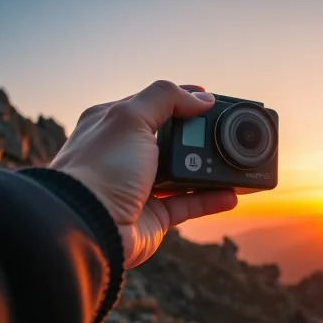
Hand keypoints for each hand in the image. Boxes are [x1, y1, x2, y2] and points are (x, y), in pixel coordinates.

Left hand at [49, 81, 237, 267]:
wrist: (86, 225)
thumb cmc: (100, 168)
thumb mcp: (130, 118)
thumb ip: (166, 98)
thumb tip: (202, 97)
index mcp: (115, 123)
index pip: (155, 105)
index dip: (183, 101)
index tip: (211, 100)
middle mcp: (128, 153)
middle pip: (173, 139)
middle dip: (201, 136)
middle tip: (229, 133)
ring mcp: (142, 186)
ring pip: (185, 173)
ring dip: (211, 169)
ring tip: (236, 163)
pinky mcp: (154, 215)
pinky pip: (190, 204)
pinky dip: (212, 199)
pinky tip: (232, 194)